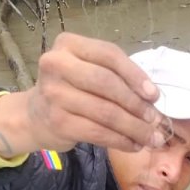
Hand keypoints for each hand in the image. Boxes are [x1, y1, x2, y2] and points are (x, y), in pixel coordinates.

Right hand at [0, 32, 166, 155]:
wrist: (34, 115)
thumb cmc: (71, 89)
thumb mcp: (88, 70)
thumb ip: (115, 76)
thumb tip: (152, 99)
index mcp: (68, 44)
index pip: (109, 55)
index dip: (135, 75)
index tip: (154, 95)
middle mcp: (56, 64)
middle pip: (107, 83)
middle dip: (136, 104)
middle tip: (154, 120)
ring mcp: (54, 93)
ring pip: (105, 112)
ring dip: (134, 128)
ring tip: (150, 137)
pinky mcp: (57, 121)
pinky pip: (97, 132)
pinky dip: (120, 140)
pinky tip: (133, 145)